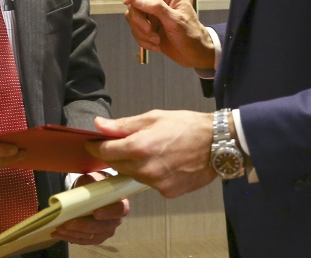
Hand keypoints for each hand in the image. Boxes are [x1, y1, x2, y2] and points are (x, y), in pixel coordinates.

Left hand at [51, 172, 129, 244]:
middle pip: (102, 227)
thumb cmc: (95, 184)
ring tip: (58, 228)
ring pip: (90, 236)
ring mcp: (106, 231)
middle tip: (67, 222)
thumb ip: (91, 182)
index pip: (119, 209)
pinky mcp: (96, 238)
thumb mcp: (93, 179)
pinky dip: (69, 237)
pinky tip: (58, 233)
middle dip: (83, 226)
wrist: (93, 193)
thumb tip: (83, 185)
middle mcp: (115, 220)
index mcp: (120, 202)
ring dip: (73, 233)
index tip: (95, 212)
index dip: (108, 212)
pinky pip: (83, 240)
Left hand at [88, 111, 215, 198]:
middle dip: (113, 155)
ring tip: (147, 152)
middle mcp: (146, 169)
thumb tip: (99, 125)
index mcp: (140, 147)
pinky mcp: (167, 193)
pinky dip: (149, 174)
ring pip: (132, 176)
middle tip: (119, 145)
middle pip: (116, 165)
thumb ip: (124, 125)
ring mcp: (157, 184)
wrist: (217, 144)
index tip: (92, 143)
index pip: (106, 151)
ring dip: (132, 165)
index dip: (96, 146)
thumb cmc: (188, 126)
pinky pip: (149, 184)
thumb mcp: (154, 118)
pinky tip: (161, 163)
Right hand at [123, 0, 214, 68]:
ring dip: (141, 31)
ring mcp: (152, 13)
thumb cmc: (192, 36)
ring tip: (156, 39)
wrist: (195, 55)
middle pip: (135, 1)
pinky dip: (142, 39)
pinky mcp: (148, 26)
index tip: (127, 1)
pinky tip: (156, 44)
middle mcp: (159, 0)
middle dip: (139, 19)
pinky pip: (135, 29)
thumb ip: (156, 7)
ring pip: (133, 16)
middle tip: (149, 30)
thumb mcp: (176, 21)